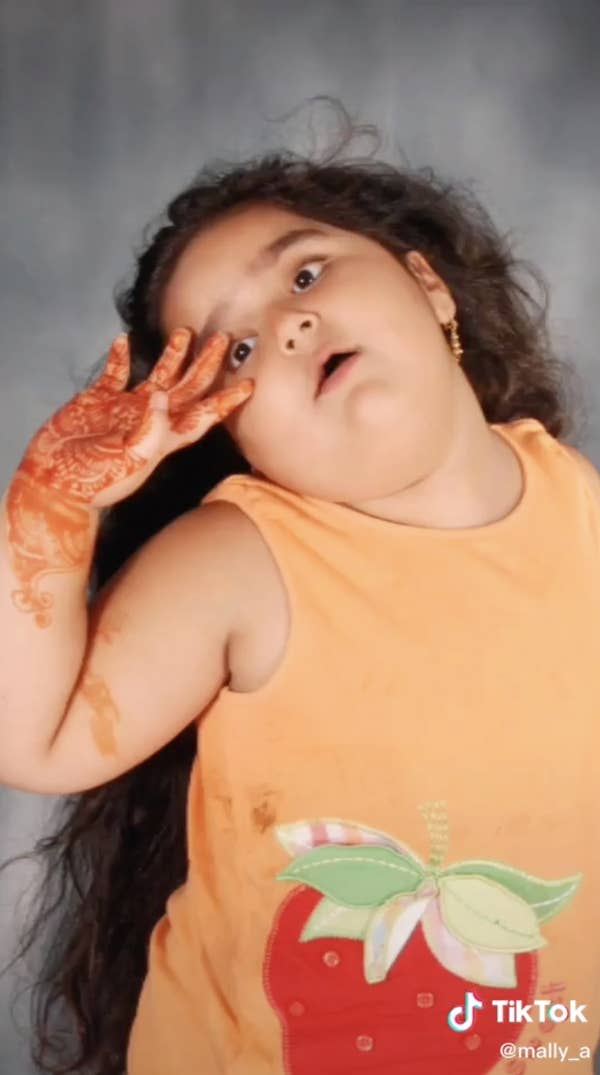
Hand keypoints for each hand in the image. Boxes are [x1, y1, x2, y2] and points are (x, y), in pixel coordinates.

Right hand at [16, 328, 252, 508]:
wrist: (55, 480)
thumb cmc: (97, 479)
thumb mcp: (132, 459)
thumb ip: (151, 428)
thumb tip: (162, 395)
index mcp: (166, 437)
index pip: (204, 415)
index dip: (227, 400)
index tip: (250, 383)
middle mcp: (151, 419)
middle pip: (188, 387)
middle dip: (206, 364)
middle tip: (223, 338)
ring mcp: (126, 407)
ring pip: (158, 375)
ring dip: (172, 354)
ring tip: (184, 331)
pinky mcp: (99, 399)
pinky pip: (115, 372)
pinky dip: (119, 356)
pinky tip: (122, 340)